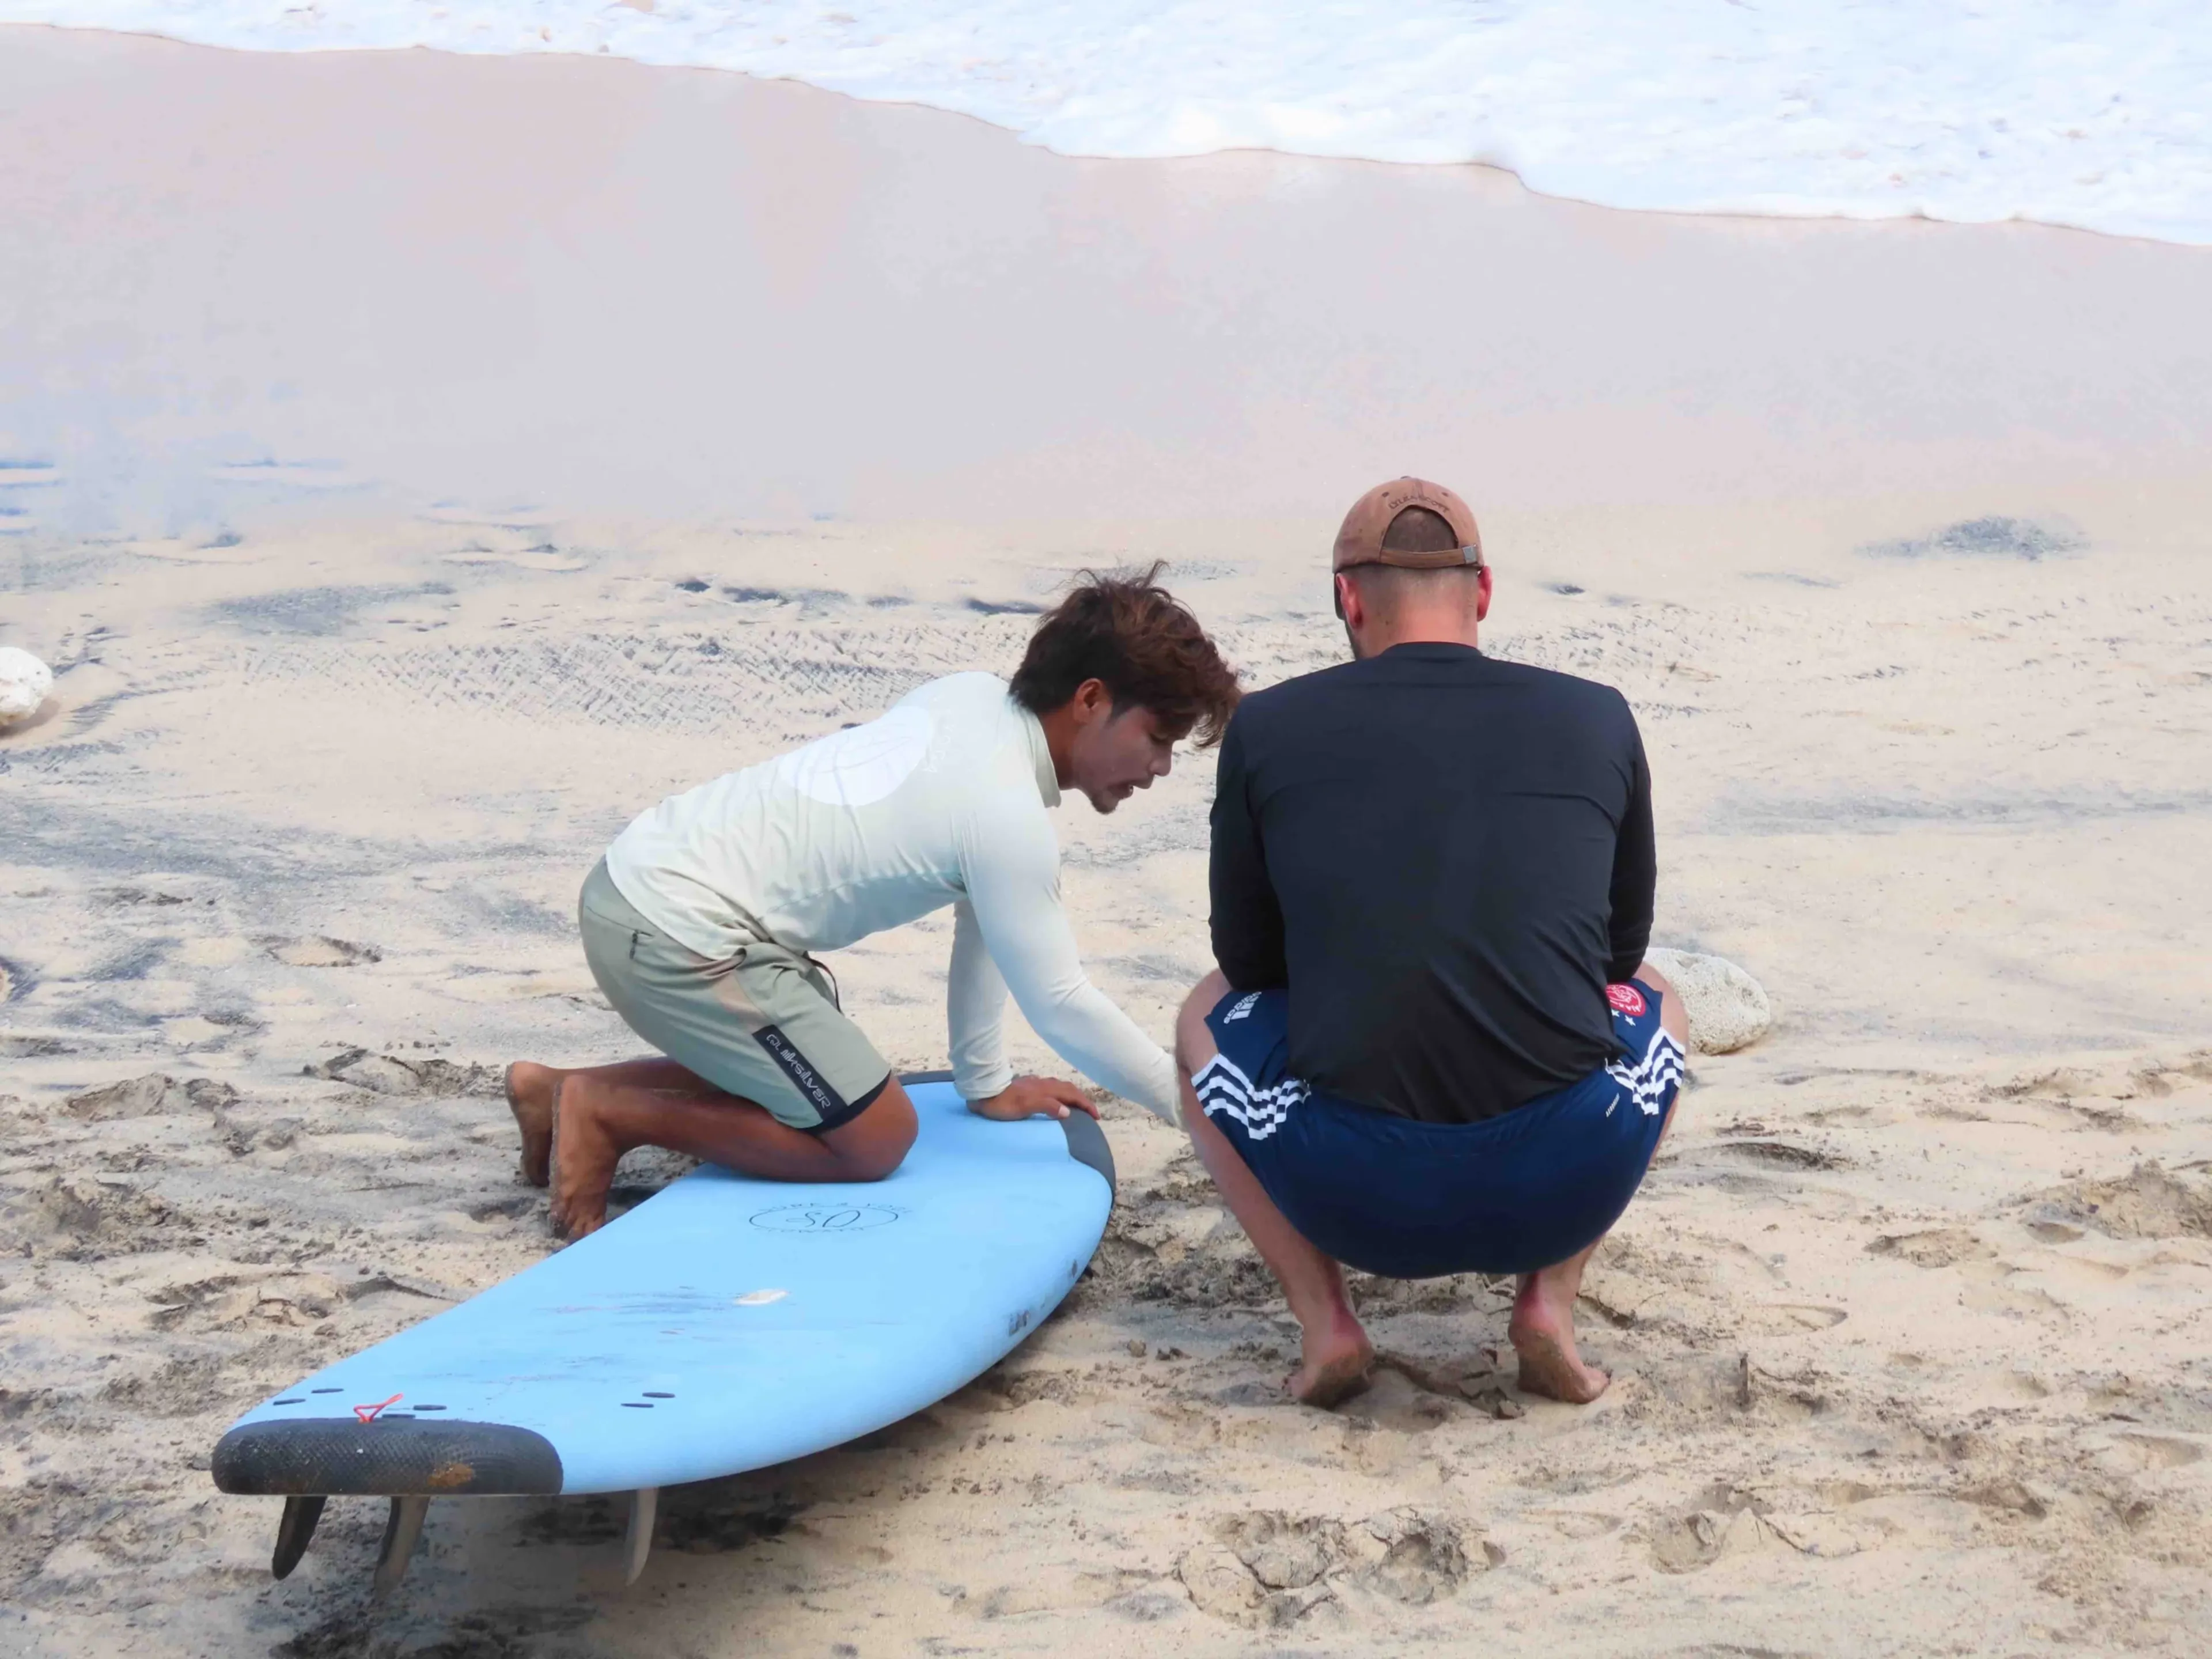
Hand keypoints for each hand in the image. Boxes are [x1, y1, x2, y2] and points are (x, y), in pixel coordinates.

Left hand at [968, 1075, 1099, 1121]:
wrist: (984, 1092)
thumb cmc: (1004, 1104)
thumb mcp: (1026, 1107)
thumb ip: (1047, 1107)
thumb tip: (1068, 1111)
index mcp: (1046, 1090)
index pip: (1072, 1095)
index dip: (1086, 1105)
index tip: (1096, 1116)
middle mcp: (1044, 1084)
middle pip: (1069, 1089)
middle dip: (1082, 1099)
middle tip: (1091, 1112)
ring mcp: (1035, 1084)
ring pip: (1059, 1087)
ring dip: (1071, 1095)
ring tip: (1077, 1105)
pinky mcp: (1027, 1086)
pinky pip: (1049, 1088)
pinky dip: (1058, 1093)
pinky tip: (1053, 1097)